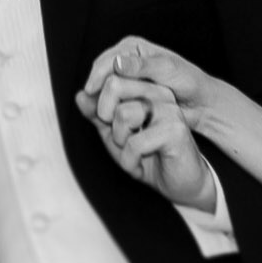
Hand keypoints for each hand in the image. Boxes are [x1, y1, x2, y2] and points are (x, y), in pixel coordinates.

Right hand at [80, 36, 213, 122]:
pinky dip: (110, 109)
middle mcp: (125, 59)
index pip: (105, 61)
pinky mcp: (128, 94)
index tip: (92, 93)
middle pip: (100, 76)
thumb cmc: (188, 82)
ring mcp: (125, 78)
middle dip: (98, 92)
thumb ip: (143, 66)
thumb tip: (118, 62)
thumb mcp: (167, 70)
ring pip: (104, 91)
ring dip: (103, 103)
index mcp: (132, 47)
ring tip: (106, 117)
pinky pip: (112, 102)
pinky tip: (112, 120)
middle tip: (100, 111)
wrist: (199, 101)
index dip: (97, 77)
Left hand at [88, 80, 217, 208]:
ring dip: (120, 141)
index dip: (98, 104)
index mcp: (146, 89)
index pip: (110, 78)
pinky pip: (135, 142)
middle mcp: (159, 93)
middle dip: (106, 117)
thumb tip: (80, 95)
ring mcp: (169, 110)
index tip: (107, 125)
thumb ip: (98, 115)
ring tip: (132, 153)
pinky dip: (130, 162)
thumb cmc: (150, 157)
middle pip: (114, 85)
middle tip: (119, 137)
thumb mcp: (116, 135)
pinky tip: (140, 167)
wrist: (181, 183)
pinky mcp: (175, 130)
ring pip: (123, 113)